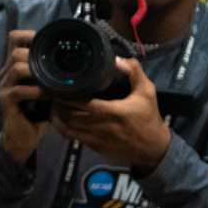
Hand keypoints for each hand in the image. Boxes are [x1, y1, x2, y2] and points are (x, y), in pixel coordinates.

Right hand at [0, 29, 49, 163]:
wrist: (22, 137)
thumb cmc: (36, 112)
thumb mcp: (44, 88)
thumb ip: (50, 75)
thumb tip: (75, 62)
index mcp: (14, 67)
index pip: (13, 39)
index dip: (29, 35)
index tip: (46, 41)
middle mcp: (6, 73)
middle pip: (16, 51)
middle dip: (37, 56)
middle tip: (55, 66)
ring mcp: (4, 87)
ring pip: (17, 67)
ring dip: (37, 72)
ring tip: (52, 80)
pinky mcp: (6, 101)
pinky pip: (19, 90)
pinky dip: (36, 91)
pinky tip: (47, 95)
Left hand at [52, 57, 171, 175]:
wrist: (154, 148)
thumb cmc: (149, 118)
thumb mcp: (147, 92)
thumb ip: (134, 73)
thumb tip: (118, 59)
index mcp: (113, 111)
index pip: (82, 103)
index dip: (67, 96)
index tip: (60, 86)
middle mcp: (101, 126)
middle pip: (70, 115)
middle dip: (59, 104)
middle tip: (54, 94)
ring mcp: (96, 139)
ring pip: (68, 128)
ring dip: (58, 116)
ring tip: (55, 104)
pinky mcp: (95, 147)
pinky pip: (73, 137)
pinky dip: (64, 128)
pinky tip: (62, 119)